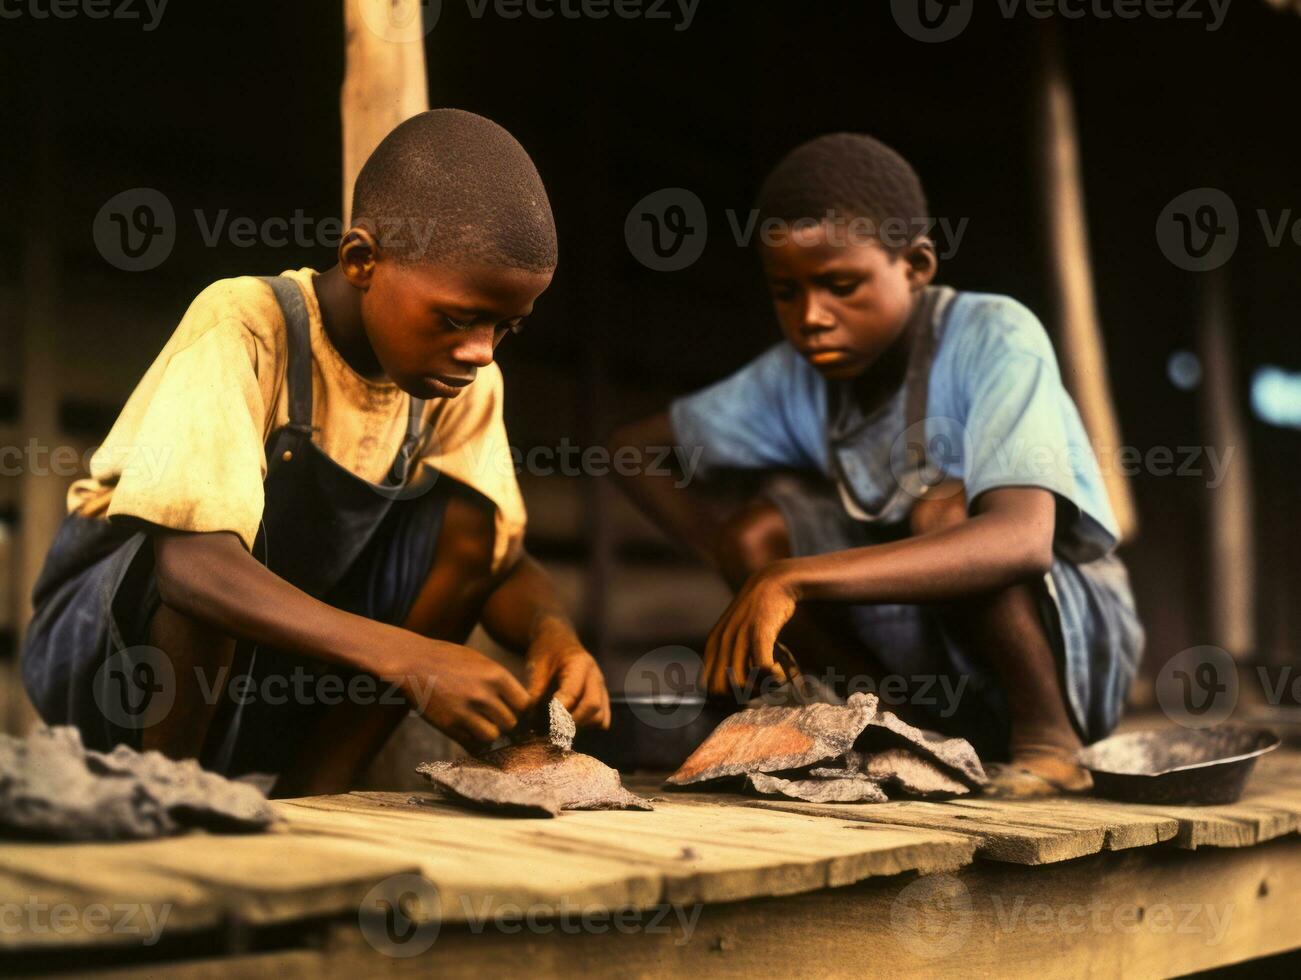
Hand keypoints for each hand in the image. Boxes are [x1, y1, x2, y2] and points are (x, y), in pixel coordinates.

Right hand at [384, 631, 529, 748]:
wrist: (412, 662)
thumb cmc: (447, 658)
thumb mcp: (480, 661)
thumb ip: (499, 680)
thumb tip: (519, 702)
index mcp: (496, 675)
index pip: (525, 704)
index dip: (521, 709)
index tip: (513, 709)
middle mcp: (484, 695)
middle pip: (511, 723)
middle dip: (505, 722)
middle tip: (495, 718)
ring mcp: (466, 712)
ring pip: (493, 736)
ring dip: (488, 733)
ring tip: (480, 723)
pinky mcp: (449, 725)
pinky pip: (471, 743)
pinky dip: (471, 740)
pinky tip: (466, 729)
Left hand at [524, 619, 610, 727]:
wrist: (558, 639)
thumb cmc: (546, 651)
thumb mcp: (536, 665)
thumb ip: (534, 689)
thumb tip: (528, 716)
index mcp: (579, 664)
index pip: (573, 693)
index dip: (559, 711)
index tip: (546, 722)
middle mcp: (595, 675)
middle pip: (592, 706)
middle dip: (572, 722)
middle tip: (553, 729)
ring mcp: (601, 686)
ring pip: (600, 716)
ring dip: (581, 726)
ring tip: (561, 726)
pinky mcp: (602, 696)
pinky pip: (603, 719)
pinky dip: (589, 726)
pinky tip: (572, 724)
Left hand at [703, 562, 799, 696]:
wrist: (773, 582)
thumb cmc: (756, 613)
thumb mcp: (732, 632)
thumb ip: (726, 655)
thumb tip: (729, 688)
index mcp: (712, 644)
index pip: (707, 688)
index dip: (727, 698)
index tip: (748, 693)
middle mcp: (722, 642)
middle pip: (721, 691)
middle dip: (740, 697)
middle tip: (761, 689)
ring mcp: (739, 637)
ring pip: (740, 683)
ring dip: (759, 689)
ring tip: (773, 679)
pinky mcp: (760, 633)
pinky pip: (763, 669)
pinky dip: (774, 677)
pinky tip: (782, 670)